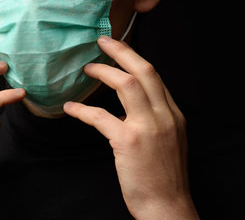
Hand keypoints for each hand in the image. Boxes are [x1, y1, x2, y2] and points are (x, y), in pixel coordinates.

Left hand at [63, 36, 198, 218]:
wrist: (168, 207)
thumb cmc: (164, 177)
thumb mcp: (169, 140)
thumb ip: (155, 118)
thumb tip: (133, 104)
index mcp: (173, 114)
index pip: (154, 76)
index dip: (133, 58)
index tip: (118, 48)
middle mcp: (164, 116)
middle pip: (143, 70)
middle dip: (121, 51)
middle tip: (102, 42)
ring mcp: (148, 127)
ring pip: (126, 84)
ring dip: (103, 72)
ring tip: (87, 68)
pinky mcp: (129, 142)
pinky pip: (101, 116)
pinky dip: (82, 110)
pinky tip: (71, 108)